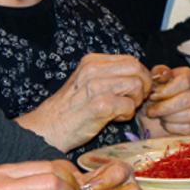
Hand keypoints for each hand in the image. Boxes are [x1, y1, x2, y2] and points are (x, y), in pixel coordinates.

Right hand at [24, 54, 151, 151]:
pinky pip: (129, 105)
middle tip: (133, 101)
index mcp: (92, 61)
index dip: (139, 75)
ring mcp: (96, 86)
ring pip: (136, 85)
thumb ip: (108, 75)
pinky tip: (114, 119)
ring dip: (135, 101)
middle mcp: (94, 70)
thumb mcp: (86, 82)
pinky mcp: (100, 105)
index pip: (130, 60)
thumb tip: (140, 76)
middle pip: (137, 69)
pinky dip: (127, 114)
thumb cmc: (68, 110)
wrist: (46, 129)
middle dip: (143, 86)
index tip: (135, 90)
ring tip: (121, 111)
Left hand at [141, 66, 189, 136]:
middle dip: (165, 107)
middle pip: (189, 98)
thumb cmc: (156, 96)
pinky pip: (189, 128)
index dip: (167, 90)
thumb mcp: (154, 81)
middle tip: (151, 110)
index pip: (185, 80)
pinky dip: (173, 127)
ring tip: (159, 116)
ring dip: (169, 117)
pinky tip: (166, 123)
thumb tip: (164, 74)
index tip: (152, 96)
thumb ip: (158, 73)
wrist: (155, 115)